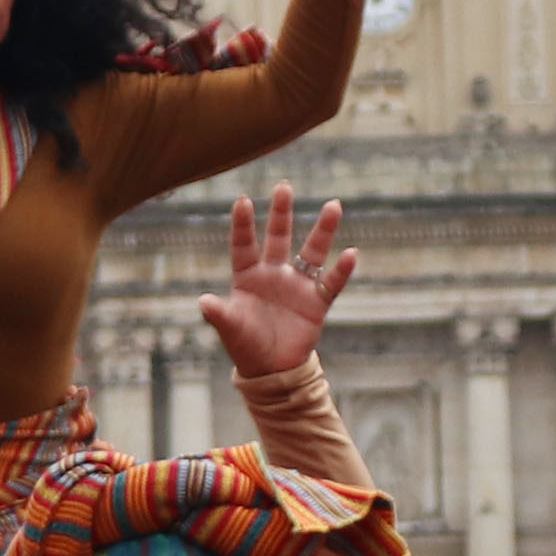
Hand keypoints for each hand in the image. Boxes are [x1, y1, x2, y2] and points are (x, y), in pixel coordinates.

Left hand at [197, 188, 357, 379]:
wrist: (272, 369)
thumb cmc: (246, 345)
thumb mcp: (231, 329)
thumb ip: (219, 314)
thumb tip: (203, 301)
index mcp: (248, 276)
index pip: (244, 245)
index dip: (243, 225)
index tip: (243, 201)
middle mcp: (274, 274)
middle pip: (279, 238)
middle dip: (281, 213)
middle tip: (284, 187)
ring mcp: (297, 286)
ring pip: (312, 252)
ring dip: (323, 231)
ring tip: (333, 205)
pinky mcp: (317, 302)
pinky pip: (331, 282)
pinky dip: (341, 270)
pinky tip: (351, 253)